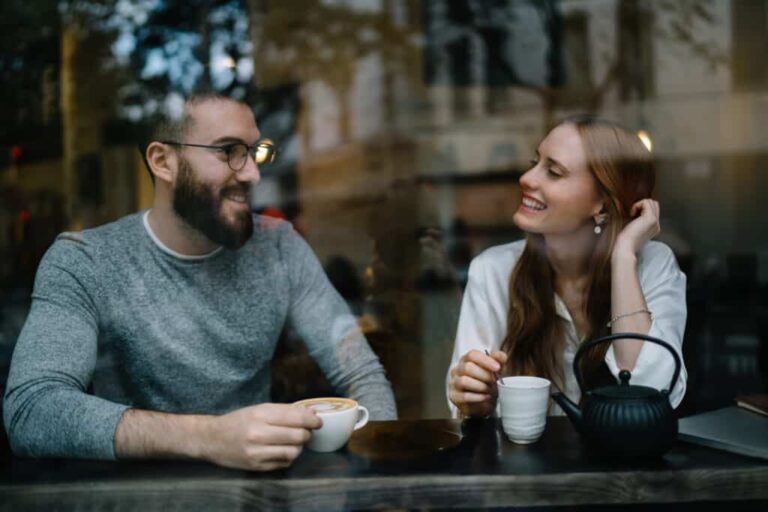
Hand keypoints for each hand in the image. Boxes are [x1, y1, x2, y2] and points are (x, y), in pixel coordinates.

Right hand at [202, 403, 321, 470]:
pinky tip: (282, 450)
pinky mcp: (256, 466)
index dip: (312, 420)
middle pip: (298, 435)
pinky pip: (284, 463)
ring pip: (294, 451)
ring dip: (298, 447)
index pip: (296, 418)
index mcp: (261, 414)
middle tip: (305, 432)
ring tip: (293, 442)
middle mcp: (259, 433)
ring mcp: (257, 451)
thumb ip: (286, 411)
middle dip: (307, 433)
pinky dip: (288, 457)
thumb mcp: (260, 409)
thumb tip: (311, 413)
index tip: (318, 422)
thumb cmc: (239, 421)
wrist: (212, 439)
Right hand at [448, 349, 506, 417]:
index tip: (497, 367)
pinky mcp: (454, 396)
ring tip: (490, 390)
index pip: (472, 355)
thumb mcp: (495, 371)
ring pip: (464, 381)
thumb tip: (502, 356)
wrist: (482, 403)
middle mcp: (458, 369)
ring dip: (481, 386)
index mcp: (467, 360)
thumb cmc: (487, 383)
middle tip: (495, 381)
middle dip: (484, 375)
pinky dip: (478, 397)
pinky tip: (486, 397)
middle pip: (468, 367)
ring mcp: (454, 383)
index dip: (485, 360)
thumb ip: (498, 361)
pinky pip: (464, 396)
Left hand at [614, 199, 659, 257]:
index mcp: (654, 228)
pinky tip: (632, 214)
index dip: (642, 210)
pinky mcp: (650, 218)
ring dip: (640, 204)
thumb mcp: (634, 229)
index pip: (653, 211)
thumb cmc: (625, 241)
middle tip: (633, 214)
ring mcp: (655, 221)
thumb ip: (638, 221)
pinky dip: (637, 204)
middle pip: (655, 205)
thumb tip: (634, 212)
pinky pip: (646, 202)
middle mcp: (656, 225)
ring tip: (632, 214)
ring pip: (652, 202)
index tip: (632, 217)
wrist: (626, 247)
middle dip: (642, 205)